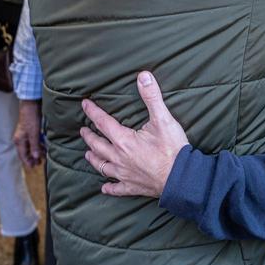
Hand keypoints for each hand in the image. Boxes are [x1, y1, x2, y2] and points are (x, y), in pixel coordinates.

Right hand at [13, 100, 43, 168]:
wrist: (31, 104)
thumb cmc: (31, 118)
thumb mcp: (33, 133)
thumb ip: (34, 146)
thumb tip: (35, 157)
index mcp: (19, 141)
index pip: (22, 155)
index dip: (28, 162)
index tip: (34, 167)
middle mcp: (21, 139)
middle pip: (26, 152)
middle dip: (33, 158)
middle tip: (40, 163)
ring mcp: (26, 135)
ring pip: (31, 147)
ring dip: (37, 152)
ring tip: (44, 156)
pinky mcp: (31, 131)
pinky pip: (34, 141)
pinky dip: (38, 145)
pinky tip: (44, 147)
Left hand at [79, 71, 188, 197]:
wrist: (181, 178)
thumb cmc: (172, 149)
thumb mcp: (163, 119)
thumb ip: (152, 97)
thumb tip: (143, 76)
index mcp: (124, 140)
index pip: (103, 123)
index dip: (93, 112)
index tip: (85, 104)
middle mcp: (119, 158)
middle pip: (98, 145)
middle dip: (89, 137)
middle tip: (83, 131)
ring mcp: (124, 174)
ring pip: (102, 166)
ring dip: (94, 158)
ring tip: (88, 154)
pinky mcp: (132, 187)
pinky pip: (116, 188)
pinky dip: (109, 187)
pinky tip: (104, 187)